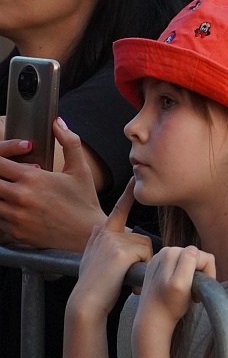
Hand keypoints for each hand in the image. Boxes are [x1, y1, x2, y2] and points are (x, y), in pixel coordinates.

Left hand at [0, 118, 106, 250]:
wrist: (87, 234)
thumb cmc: (84, 201)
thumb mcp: (80, 169)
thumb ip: (69, 142)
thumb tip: (58, 123)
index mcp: (33, 178)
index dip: (0, 157)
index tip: (5, 161)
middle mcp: (20, 196)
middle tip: (7, 177)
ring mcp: (15, 216)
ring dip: (0, 194)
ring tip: (11, 192)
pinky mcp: (14, 232)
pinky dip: (3, 212)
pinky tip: (15, 209)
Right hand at [68, 180, 151, 320]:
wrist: (87, 302)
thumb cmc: (94, 286)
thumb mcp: (90, 259)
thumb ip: (97, 242)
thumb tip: (97, 226)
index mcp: (100, 234)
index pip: (118, 211)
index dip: (127, 195)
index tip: (134, 179)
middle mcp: (105, 233)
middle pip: (141, 239)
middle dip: (141, 259)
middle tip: (124, 274)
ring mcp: (113, 240)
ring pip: (146, 248)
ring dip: (142, 265)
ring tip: (124, 277)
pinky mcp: (121, 250)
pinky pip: (145, 256)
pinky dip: (141, 269)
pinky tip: (127, 279)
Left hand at [136, 245, 216, 329]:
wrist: (153, 319)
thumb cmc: (169, 305)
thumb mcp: (182, 283)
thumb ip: (188, 261)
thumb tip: (194, 250)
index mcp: (171, 253)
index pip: (204, 256)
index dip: (208, 272)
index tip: (200, 288)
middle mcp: (165, 251)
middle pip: (198, 257)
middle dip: (200, 273)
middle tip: (193, 291)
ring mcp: (161, 258)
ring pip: (191, 261)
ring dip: (193, 275)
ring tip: (186, 290)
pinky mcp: (159, 266)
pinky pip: (182, 265)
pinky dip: (185, 276)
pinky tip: (178, 287)